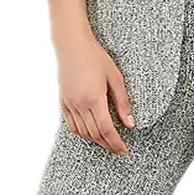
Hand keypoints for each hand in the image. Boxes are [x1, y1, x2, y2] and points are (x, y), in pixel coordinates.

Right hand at [55, 33, 134, 154]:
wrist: (72, 44)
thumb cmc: (95, 56)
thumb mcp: (115, 76)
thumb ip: (123, 102)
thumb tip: (130, 123)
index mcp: (94, 98)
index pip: (106, 130)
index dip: (116, 143)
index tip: (124, 150)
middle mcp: (80, 105)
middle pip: (95, 134)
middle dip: (108, 144)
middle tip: (118, 148)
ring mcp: (69, 104)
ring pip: (82, 133)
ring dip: (95, 141)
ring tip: (107, 142)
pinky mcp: (63, 102)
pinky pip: (71, 125)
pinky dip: (82, 133)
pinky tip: (90, 132)